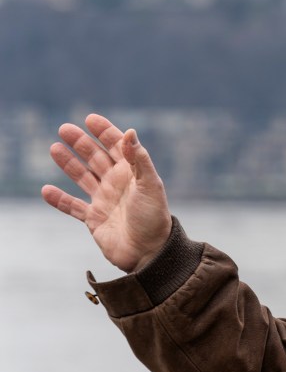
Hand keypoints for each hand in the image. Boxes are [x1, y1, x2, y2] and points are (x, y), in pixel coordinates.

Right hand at [41, 114, 172, 272]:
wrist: (149, 252)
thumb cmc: (154, 217)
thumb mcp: (150, 185)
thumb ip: (140, 159)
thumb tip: (130, 132)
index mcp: (132, 173)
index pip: (117, 146)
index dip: (105, 132)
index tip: (90, 119)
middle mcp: (117, 184)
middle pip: (96, 158)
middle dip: (81, 142)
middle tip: (64, 128)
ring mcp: (104, 200)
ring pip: (82, 177)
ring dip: (69, 164)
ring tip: (54, 148)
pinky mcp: (94, 219)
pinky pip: (73, 207)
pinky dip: (60, 200)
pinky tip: (46, 190)